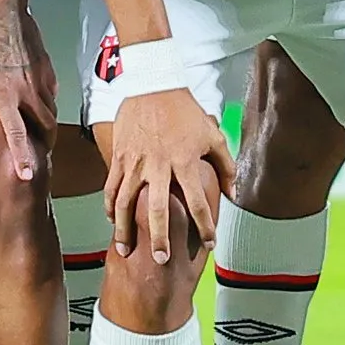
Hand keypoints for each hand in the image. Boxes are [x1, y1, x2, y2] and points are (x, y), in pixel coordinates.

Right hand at [105, 87, 230, 264]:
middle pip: (158, 210)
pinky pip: (111, 187)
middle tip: (161, 259)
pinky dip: (110, 207)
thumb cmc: (184, 110)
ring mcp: (134, 163)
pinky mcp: (118, 157)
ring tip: (125, 249)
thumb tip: (234, 193)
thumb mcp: (212, 135)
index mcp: (184, 162)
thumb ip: (226, 166)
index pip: (197, 202)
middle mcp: (158, 166)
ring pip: (126, 203)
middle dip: (160, 237)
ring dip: (125, 229)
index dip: (205, 226)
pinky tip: (112, 221)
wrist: (152, 84)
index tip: (210, 245)